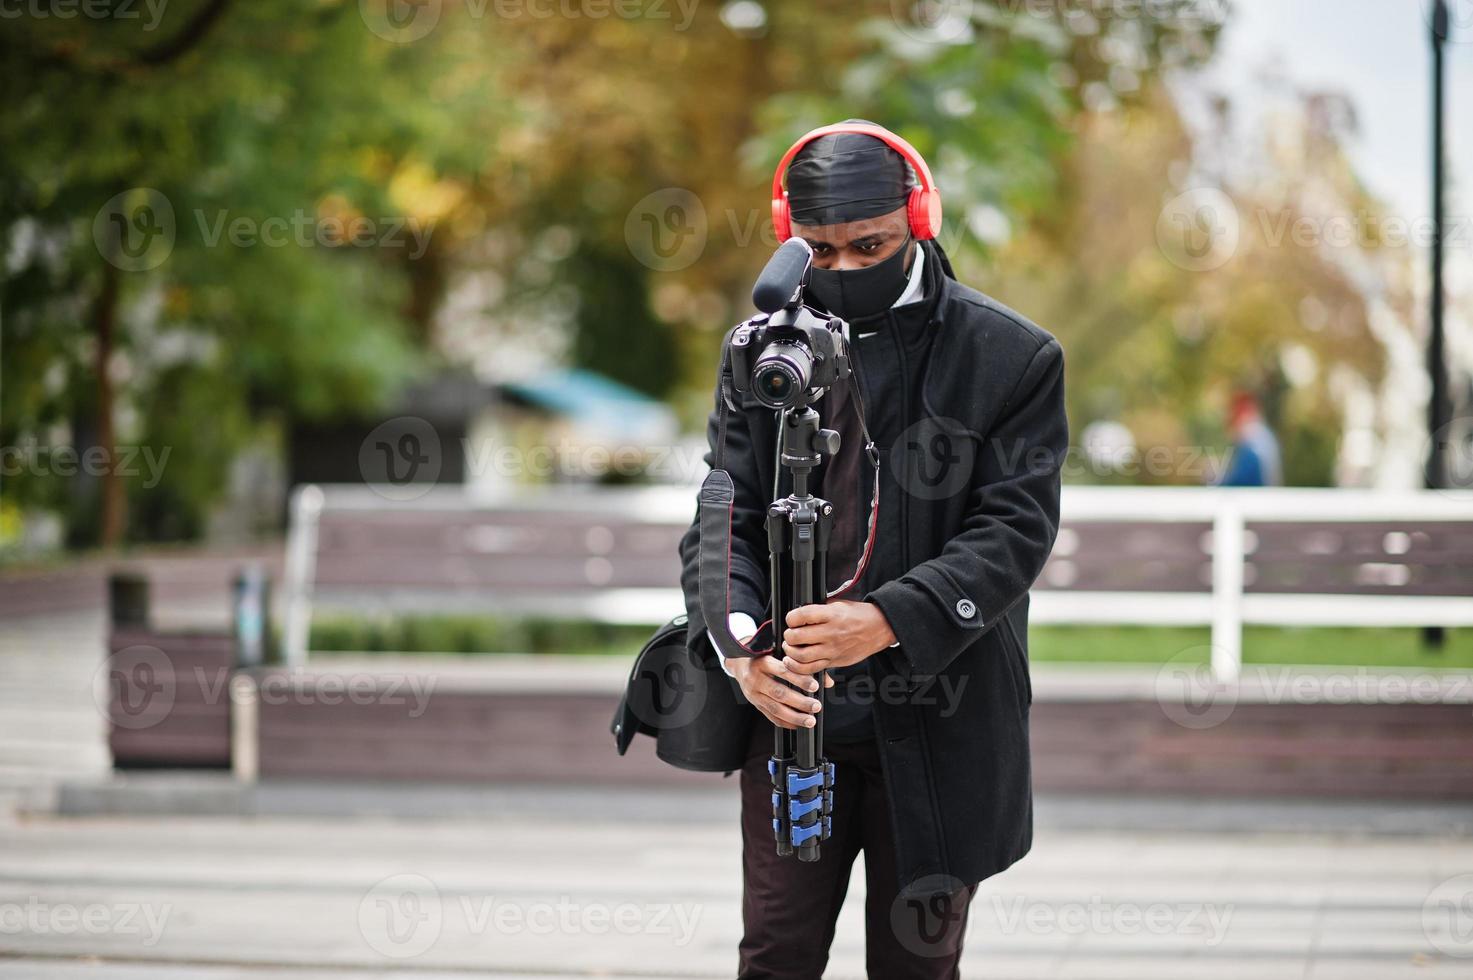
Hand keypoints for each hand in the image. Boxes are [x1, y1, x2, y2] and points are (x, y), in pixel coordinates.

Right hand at [729, 641, 830, 729]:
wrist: (739, 663)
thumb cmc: (763, 655)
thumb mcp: (780, 654)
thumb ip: (803, 665)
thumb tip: (827, 681)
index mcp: (763, 662)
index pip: (783, 671)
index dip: (799, 679)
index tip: (815, 686)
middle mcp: (756, 678)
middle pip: (779, 693)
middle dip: (800, 702)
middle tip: (816, 706)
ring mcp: (754, 693)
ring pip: (775, 708)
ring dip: (794, 716)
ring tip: (810, 720)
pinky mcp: (755, 703)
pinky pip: (770, 716)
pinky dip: (785, 722)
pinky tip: (797, 725)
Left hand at [781, 601, 895, 676]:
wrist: (879, 628)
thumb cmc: (858, 615)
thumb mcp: (838, 604)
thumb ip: (819, 609)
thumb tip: (799, 613)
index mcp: (831, 615)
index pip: (802, 616)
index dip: (791, 618)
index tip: (791, 619)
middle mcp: (831, 633)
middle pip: (797, 637)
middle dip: (788, 635)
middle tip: (790, 634)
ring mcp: (833, 649)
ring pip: (801, 656)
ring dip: (790, 652)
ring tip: (790, 647)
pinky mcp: (834, 661)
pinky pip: (811, 669)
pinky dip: (798, 667)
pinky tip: (794, 661)